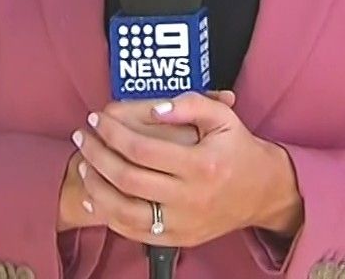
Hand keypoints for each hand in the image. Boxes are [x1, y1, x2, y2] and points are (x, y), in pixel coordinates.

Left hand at [57, 91, 234, 231]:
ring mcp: (183, 223)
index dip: (112, 132)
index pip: (142, 148)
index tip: (96, 118)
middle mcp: (191, 197)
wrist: (263, 193)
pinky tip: (95, 196)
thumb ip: (191, 104)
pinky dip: (108, 215)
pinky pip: (133, 232)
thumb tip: (155, 109)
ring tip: (83, 164)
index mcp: (202, 164)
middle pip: (127, 178)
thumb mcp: (223, 117)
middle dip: (96, 155)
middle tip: (81, 137)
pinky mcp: (178, 239)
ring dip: (96, 186)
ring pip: (124, 211)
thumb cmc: (238, 149)